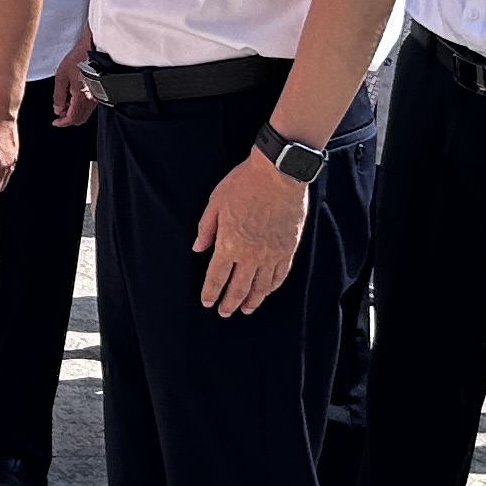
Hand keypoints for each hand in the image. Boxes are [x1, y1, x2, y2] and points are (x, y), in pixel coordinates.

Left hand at [51, 31, 97, 130]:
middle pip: (80, 119)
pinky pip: (89, 105)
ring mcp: (97, 96)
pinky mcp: (99, 91)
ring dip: (74, 112)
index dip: (62, 123)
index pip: (72, 118)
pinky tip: (73, 96)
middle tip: (59, 111)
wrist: (94, 48)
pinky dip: (80, 106)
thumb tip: (57, 110)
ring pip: (85, 113)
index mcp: (81, 97)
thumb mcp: (61, 76)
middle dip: (68, 118)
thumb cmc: (79, 59)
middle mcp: (91, 100)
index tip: (55, 122)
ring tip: (64, 101)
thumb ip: (58, 96)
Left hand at [193, 149, 309, 316]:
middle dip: (229, 303)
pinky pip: (280, 275)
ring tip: (245, 309)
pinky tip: (267, 291)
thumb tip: (197, 248)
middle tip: (224, 312)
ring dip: (251, 301)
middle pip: (238, 288)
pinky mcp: (288, 249)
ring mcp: (271, 254)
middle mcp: (250, 255)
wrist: (279, 173)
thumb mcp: (216, 202)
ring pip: (261, 287)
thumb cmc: (244, 184)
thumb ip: (206, 229)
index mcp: (229, 244)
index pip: (217, 277)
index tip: (207, 302)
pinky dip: (272, 287)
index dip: (211, 292)